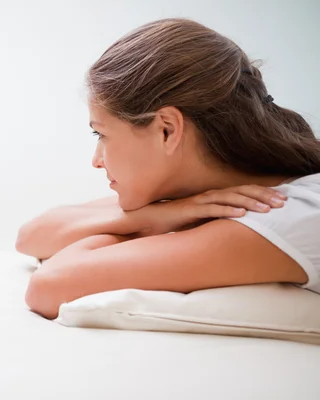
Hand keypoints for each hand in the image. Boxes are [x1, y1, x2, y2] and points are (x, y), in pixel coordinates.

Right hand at [129, 184, 286, 236]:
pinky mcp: (191, 209)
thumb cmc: (177, 220)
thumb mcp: (203, 221)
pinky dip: (228, 210)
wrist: (151, 218)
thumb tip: (240, 226)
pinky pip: (212, 209)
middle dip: (264, 196)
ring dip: (250, 203)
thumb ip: (220, 220)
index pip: (244, 191)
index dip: (263, 194)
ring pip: (230, 198)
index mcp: (215, 196)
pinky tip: (241, 214)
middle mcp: (210, 195)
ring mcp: (200, 201)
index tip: (282, 200)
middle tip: (282, 203)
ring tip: (267, 209)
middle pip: (242, 191)